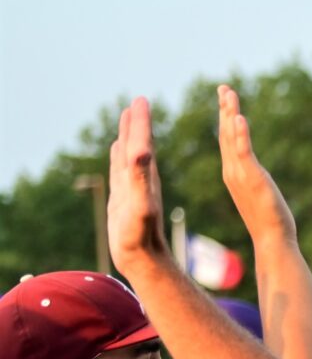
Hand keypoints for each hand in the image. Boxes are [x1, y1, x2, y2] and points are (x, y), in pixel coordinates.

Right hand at [106, 97, 174, 276]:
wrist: (143, 258)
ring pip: (129, 154)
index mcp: (146, 176)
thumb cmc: (140, 234)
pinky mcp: (124, 196)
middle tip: (138, 101)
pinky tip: (118, 148)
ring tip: (128, 117)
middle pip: (139, 143)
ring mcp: (132, 186)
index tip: (142, 100)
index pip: (144, 142)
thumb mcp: (141, 203)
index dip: (142, 121)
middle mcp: (141, 178)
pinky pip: (121, 170)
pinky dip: (119, 156)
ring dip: (129, 135)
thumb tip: (144, 150)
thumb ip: (141, 177)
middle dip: (137, 122)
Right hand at [216, 85, 296, 247]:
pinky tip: (239, 117)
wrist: (272, 241)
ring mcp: (240, 174)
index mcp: (233, 173)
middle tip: (224, 88)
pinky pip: (244, 152)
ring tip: (229, 93)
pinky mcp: (252, 178)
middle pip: (225, 133)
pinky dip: (241, 134)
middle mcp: (232, 171)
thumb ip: (255, 181)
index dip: (225, 119)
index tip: (226, 100)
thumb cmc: (269, 222)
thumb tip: (258, 178)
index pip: (227, 141)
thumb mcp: (259, 194)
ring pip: (231, 138)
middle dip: (225, 109)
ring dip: (230, 114)